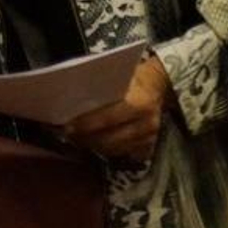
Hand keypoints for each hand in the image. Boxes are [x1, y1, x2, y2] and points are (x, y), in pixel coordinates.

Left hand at [58, 56, 172, 161]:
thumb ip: (100, 87)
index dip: (85, 125)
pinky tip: (94, 142)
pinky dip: (105, 149)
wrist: (160, 83)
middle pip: (108, 139)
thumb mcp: (119, 74)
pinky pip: (121, 153)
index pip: (106, 119)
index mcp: (139, 103)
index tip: (66, 126)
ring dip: (93, 145)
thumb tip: (71, 98)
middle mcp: (146, 124)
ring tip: (77, 138)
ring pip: (113, 149)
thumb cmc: (134, 75)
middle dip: (85, 138)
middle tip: (67, 135)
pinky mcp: (148, 147)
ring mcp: (148, 138)